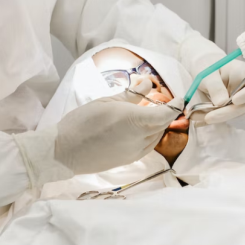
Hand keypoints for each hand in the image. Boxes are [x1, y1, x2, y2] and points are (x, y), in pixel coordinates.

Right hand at [53, 91, 177, 174]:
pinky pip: (146, 147)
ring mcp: (134, 153)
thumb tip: (147, 83)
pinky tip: (140, 128)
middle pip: (162, 125)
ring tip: (150, 112)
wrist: (65, 151)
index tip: (180, 98)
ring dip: (158, 125)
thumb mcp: (108, 101)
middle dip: (166, 114)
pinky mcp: (127, 161)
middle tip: (163, 101)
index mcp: (136, 121)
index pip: (166, 114)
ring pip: (155, 137)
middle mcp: (140, 139)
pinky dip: (149, 136)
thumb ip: (131, 94)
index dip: (176, 106)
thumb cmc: (84, 121)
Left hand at [179, 34, 244, 124]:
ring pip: (235, 113)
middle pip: (244, 104)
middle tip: (208, 117)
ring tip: (199, 117)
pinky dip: (214, 119)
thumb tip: (221, 103)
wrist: (202, 68)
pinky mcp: (232, 107)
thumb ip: (215, 86)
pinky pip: (225, 116)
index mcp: (243, 72)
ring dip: (218, 118)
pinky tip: (200, 121)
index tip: (234, 101)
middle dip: (227, 113)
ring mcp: (241, 99)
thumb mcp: (208, 73)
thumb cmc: (207, 64)